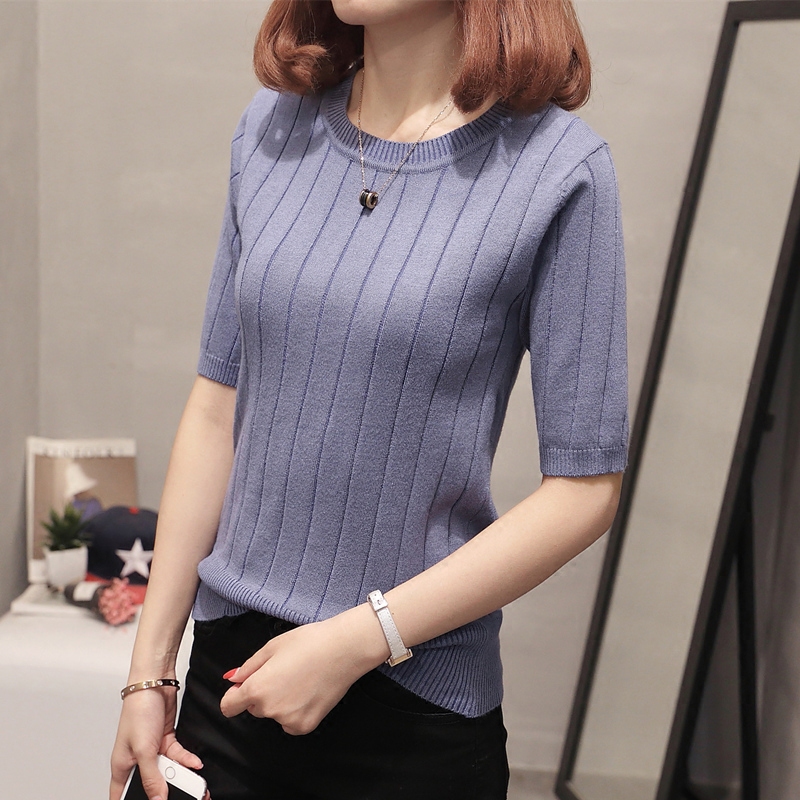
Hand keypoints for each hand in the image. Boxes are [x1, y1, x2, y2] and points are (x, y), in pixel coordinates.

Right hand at [109, 687, 204, 799]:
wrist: (155, 682)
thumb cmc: (137, 710)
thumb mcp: (143, 750)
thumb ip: (151, 776)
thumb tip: (158, 799)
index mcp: (122, 767)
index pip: (121, 796)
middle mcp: (136, 760)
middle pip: (150, 785)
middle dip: (165, 793)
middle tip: (185, 797)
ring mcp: (152, 749)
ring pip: (167, 771)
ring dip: (181, 777)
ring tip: (196, 786)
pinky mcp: (165, 739)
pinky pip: (177, 755)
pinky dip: (187, 760)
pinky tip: (195, 764)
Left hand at [219, 611, 386, 734]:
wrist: (344, 649)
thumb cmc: (310, 642)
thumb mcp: (272, 646)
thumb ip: (249, 667)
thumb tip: (233, 679)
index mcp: (257, 688)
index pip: (229, 706)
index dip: (234, 695)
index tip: (243, 687)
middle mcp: (270, 709)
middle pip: (254, 708)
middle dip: (262, 693)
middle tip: (283, 672)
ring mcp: (289, 720)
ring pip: (274, 714)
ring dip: (280, 702)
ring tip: (299, 678)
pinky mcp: (306, 726)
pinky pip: (290, 722)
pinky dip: (295, 711)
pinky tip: (307, 691)